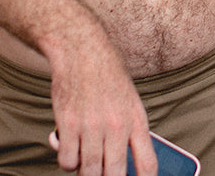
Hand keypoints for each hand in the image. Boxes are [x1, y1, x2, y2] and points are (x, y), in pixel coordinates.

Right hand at [45, 31, 155, 175]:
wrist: (82, 50)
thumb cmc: (107, 74)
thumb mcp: (130, 100)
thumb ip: (129, 130)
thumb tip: (125, 163)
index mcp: (137, 120)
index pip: (148, 164)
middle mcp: (116, 126)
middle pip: (115, 175)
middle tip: (102, 173)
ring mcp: (92, 127)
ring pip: (88, 172)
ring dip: (86, 171)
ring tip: (85, 157)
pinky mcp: (68, 125)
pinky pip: (67, 162)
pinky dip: (67, 161)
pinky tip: (69, 147)